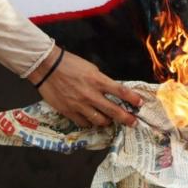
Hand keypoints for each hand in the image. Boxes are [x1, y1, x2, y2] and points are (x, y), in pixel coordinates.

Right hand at [29, 47, 143, 127]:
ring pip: (99, 121)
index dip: (133, 99)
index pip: (121, 91)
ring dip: (107, 122)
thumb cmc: (70, 64)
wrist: (47, 68)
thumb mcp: (91, 69)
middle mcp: (91, 95)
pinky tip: (92, 120)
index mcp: (98, 81)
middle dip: (126, 118)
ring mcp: (79, 105)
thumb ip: (101, 82)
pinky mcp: (69, 112)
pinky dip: (90, 123)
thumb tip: (111, 91)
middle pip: (113, 111)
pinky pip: (84, 123)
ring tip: (110, 121)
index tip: (140, 104)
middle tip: (133, 123)